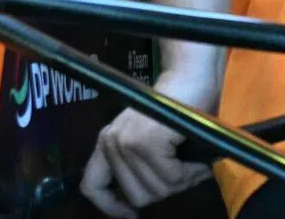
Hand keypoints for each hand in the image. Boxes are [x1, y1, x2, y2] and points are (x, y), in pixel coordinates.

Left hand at [80, 70, 217, 217]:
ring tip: (187, 157)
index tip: (132, 214)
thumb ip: (137, 170)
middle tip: (179, 168)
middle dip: (164, 189)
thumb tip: (135, 208)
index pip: (91, 186)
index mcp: (107, 142)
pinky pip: (171, 178)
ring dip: (180, 179)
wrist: (190, 79)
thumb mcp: (146, 143)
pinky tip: (193, 155)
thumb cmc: (174, 113)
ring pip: (156, 190)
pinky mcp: (146, 141)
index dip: (110, 207)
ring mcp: (127, 141)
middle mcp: (111, 142)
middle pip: (136, 197)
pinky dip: (189, 172)